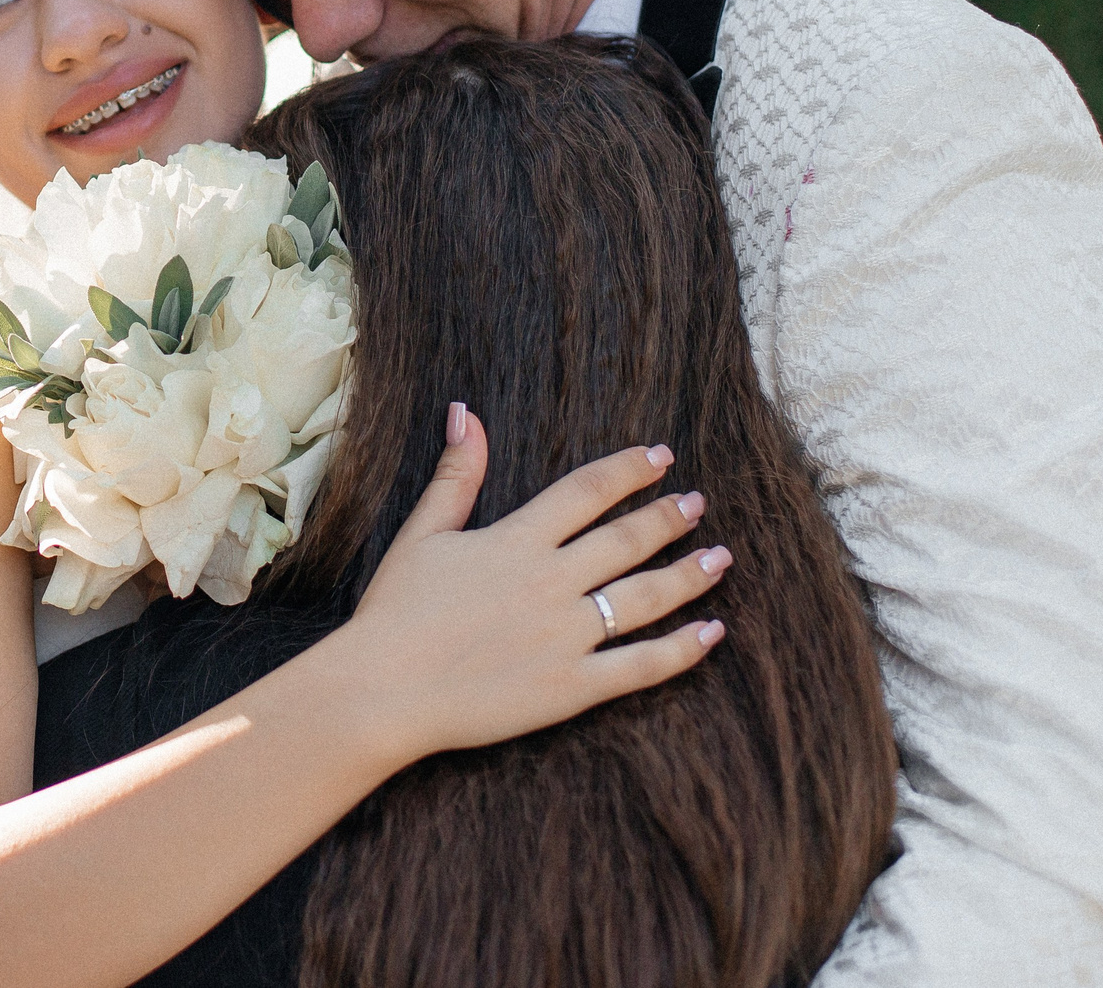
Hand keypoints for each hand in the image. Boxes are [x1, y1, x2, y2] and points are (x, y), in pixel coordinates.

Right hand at [332, 403, 727, 763]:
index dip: (628, 471)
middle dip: (669, 518)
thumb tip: (467, 412)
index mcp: (516, 541)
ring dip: (689, 576)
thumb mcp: (422, 533)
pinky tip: (711, 633)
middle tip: (698, 504)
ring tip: (719, 558)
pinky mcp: (572, 687)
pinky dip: (682, 650)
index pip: (587, 492)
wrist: (382, 690)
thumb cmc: (394, 611)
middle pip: (627, 541)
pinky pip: (641, 666)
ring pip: (645, 598)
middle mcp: (551, 582)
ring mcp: (566, 636)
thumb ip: (456, 475)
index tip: (661, 457)